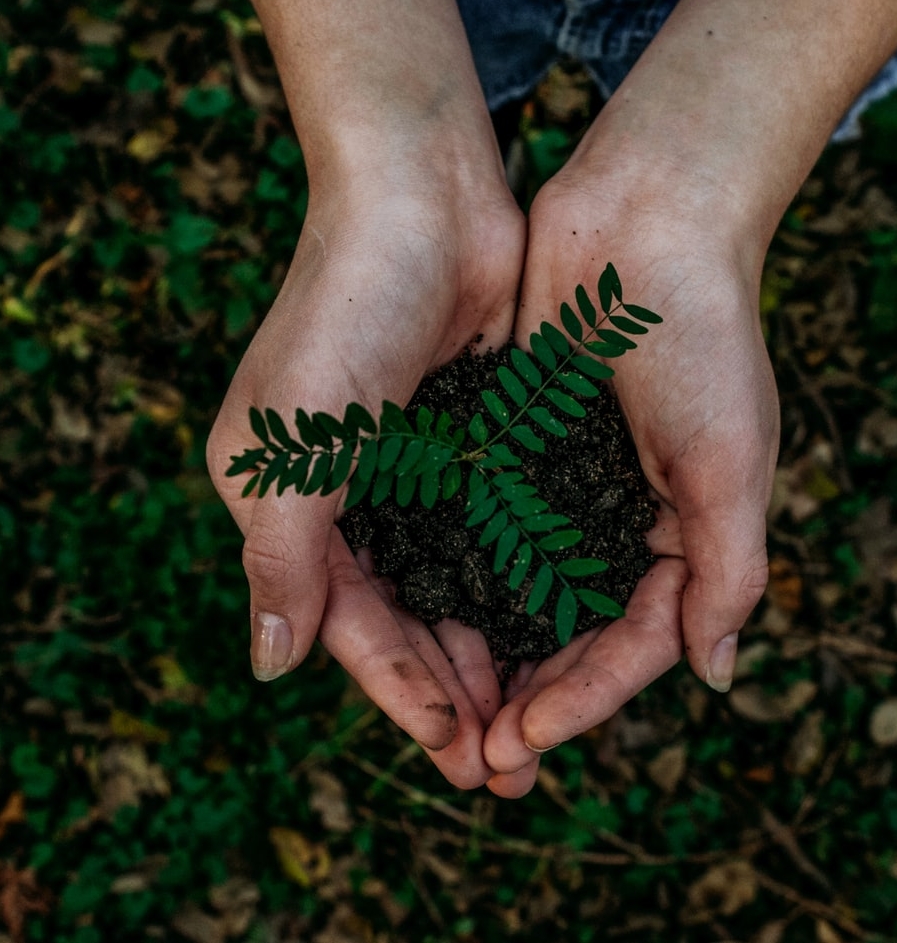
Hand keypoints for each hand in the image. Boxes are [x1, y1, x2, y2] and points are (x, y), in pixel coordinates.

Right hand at [207, 175, 525, 787]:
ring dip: (493, 651)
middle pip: (407, 619)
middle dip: (454, 691)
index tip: (456, 751)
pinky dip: (521, 584)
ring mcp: (418, 470)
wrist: (422, 198)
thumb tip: (271, 666)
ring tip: (538, 719)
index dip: (400, 692)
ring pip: (457, 586)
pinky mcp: (474, 441)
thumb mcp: (292, 442)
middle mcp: (353, 496)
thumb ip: (281, 557)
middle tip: (507, 765)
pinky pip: (498, 533)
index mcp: (293, 503)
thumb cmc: (345, 309)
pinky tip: (557, 630)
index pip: (349, 624)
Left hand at [482, 153, 778, 795]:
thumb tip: (714, 676)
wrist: (644, 222)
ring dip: (484, 650)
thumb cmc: (704, 337)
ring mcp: (560, 483)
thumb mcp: (733, 461)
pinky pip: (480, 522)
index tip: (527, 738)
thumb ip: (729, 571)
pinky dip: (455, 570)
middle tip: (477, 758)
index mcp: (680, 534)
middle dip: (526, 694)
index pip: (632, 643)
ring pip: (516, 589)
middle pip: (567, 632)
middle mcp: (616, 518)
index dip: (584, 698)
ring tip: (442, 711)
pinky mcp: (511, 443)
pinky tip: (419, 613)